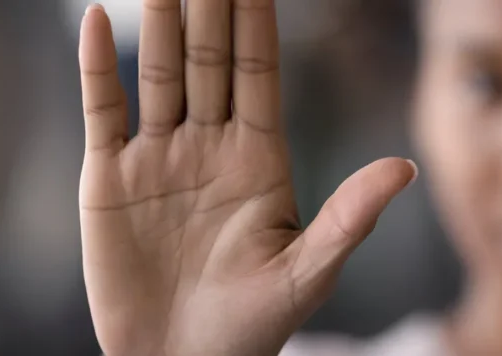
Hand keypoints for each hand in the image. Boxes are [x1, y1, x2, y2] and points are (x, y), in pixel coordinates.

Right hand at [77, 1, 415, 354]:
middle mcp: (209, 147)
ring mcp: (158, 158)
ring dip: (158, 23)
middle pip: (208, 61)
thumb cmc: (252, 326)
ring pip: (158, 74)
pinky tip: (94, 19)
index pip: (259, 76)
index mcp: (259, 160)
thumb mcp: (309, 271)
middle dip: (209, 9)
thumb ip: (351, 216)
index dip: (257, 26)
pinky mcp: (109, 180)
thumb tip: (406, 166)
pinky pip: (102, 110)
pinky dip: (96, 66)